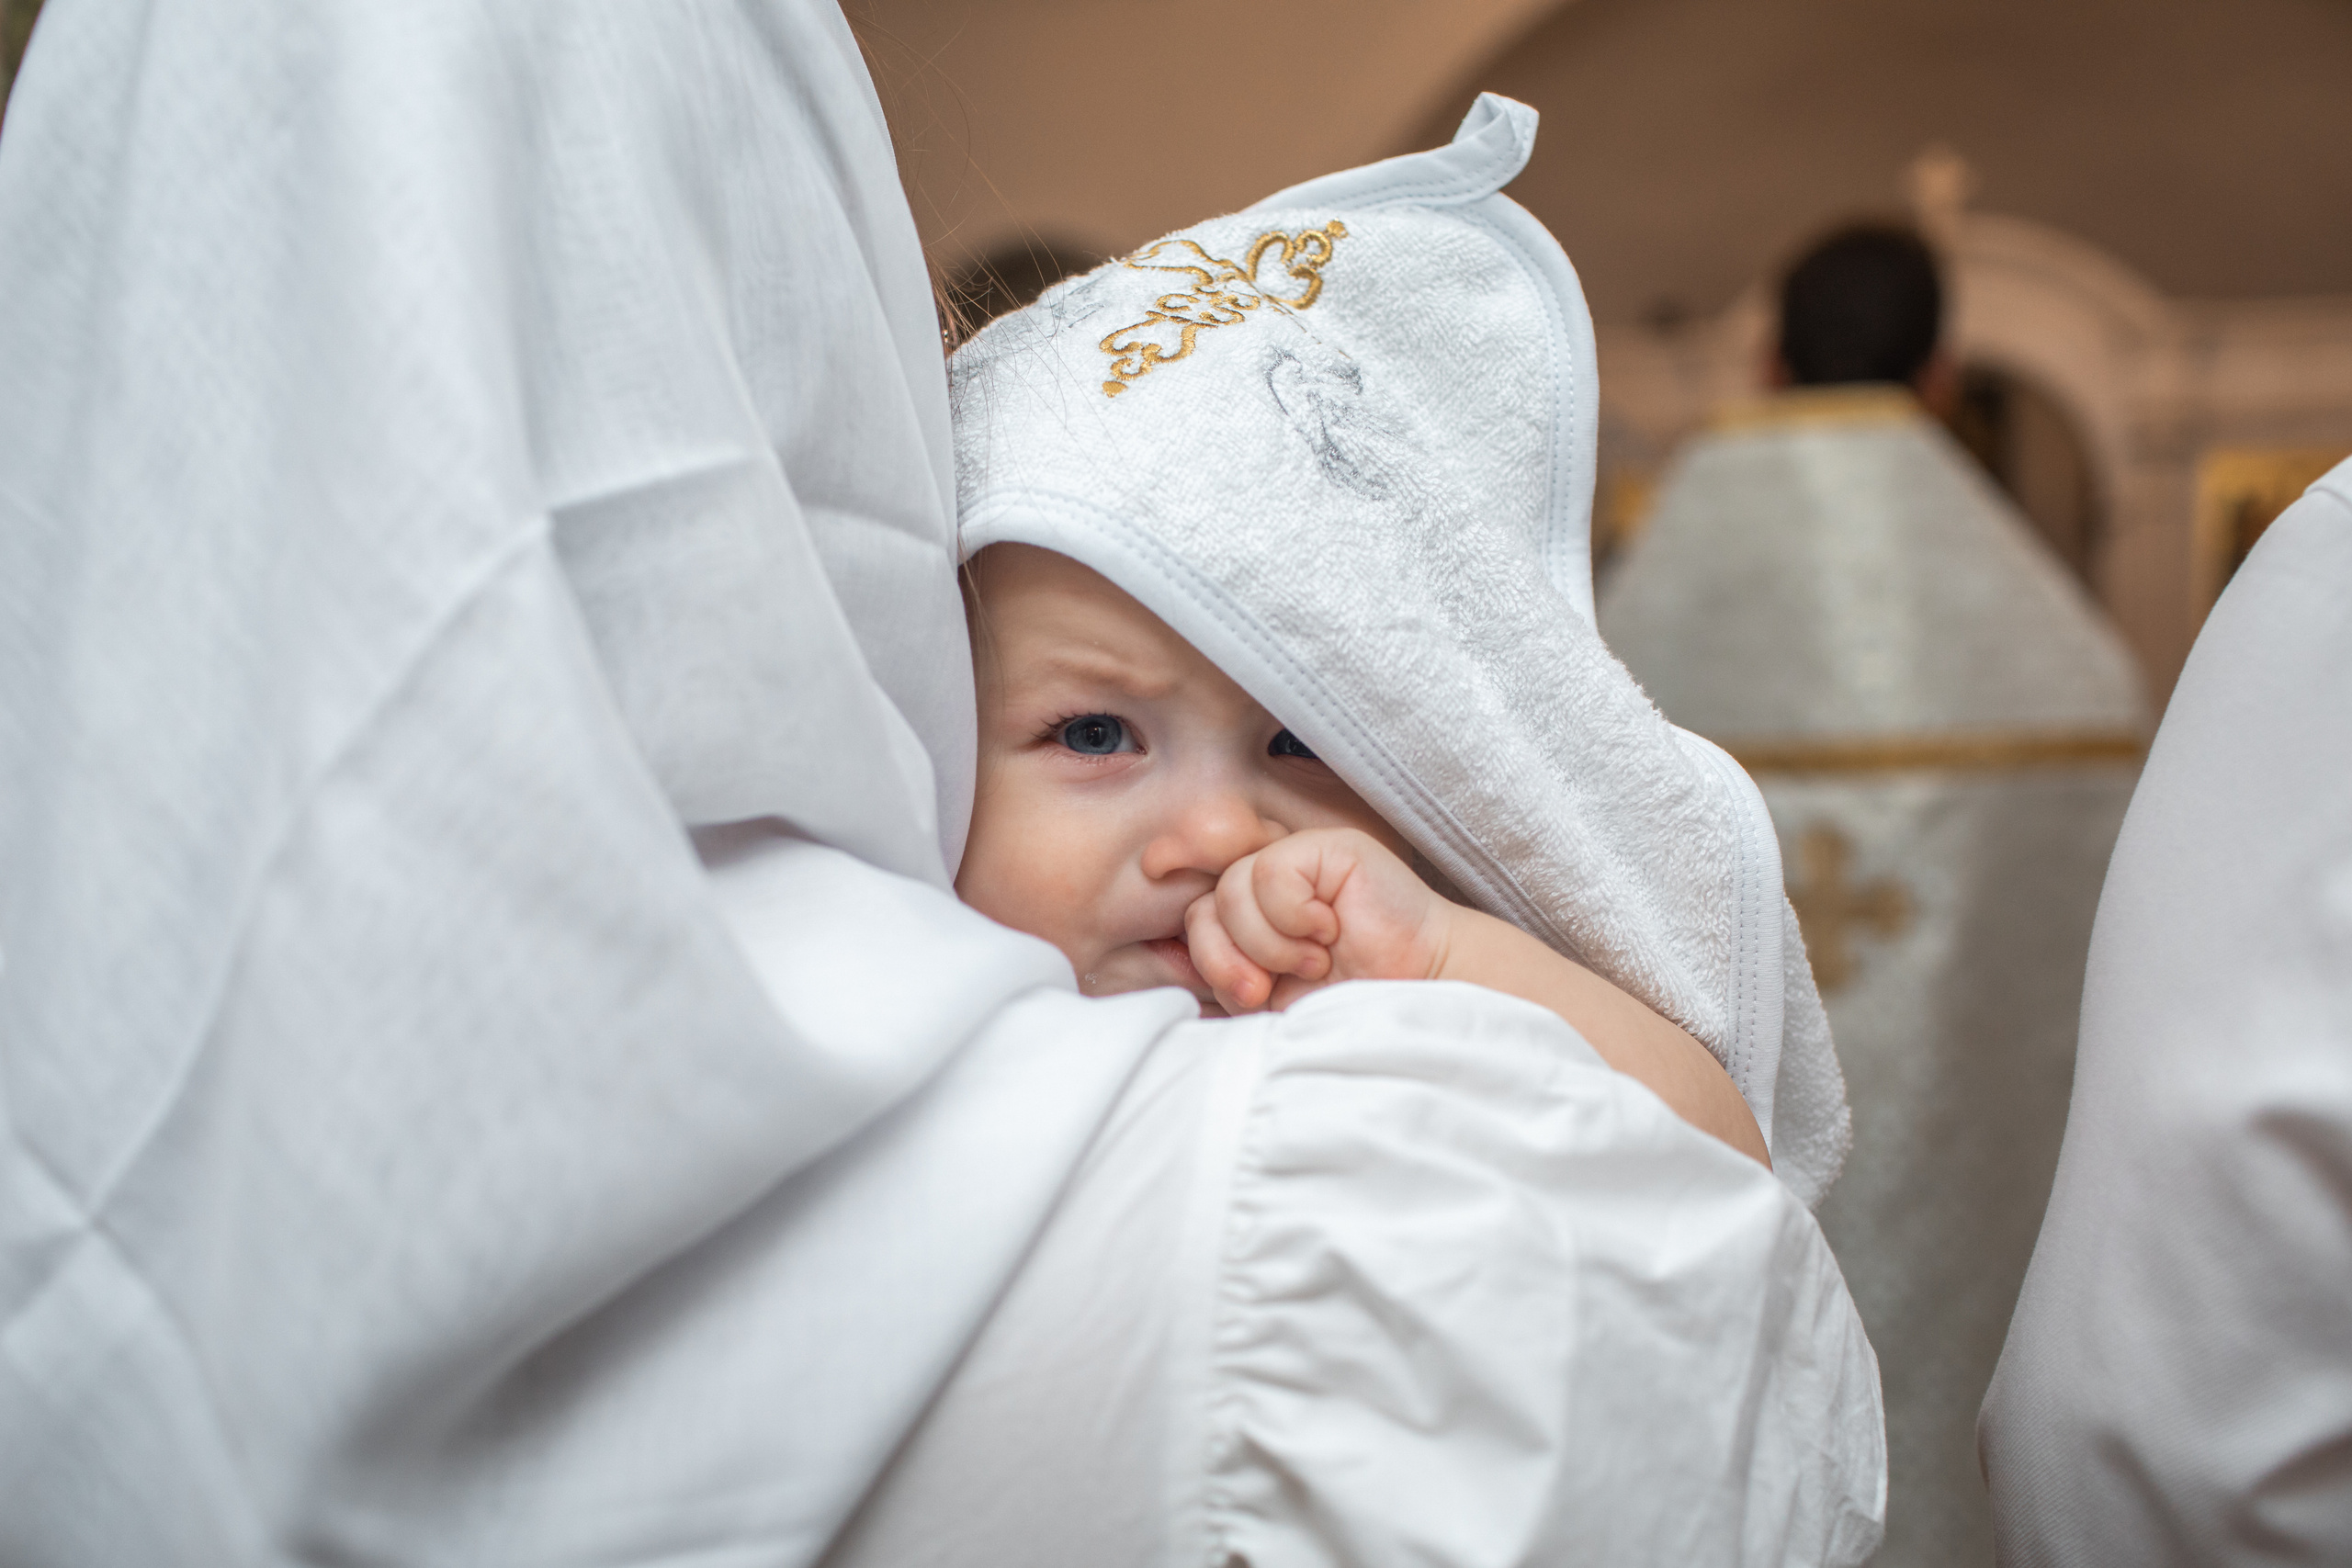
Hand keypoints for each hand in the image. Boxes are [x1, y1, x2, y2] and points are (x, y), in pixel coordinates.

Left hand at [1185, 828, 1454, 1013]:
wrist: (1418, 995)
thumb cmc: (1350, 1001)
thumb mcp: (1273, 999)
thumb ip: (1228, 978)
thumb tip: (1172, 961)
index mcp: (1252, 918)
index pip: (1195, 907)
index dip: (1196, 924)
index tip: (1204, 934)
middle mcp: (1270, 885)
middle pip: (1205, 907)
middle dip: (1226, 960)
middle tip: (1267, 990)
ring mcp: (1299, 861)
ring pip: (1233, 890)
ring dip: (1269, 944)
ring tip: (1313, 963)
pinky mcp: (1328, 849)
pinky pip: (1271, 873)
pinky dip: (1292, 915)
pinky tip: (1329, 931)